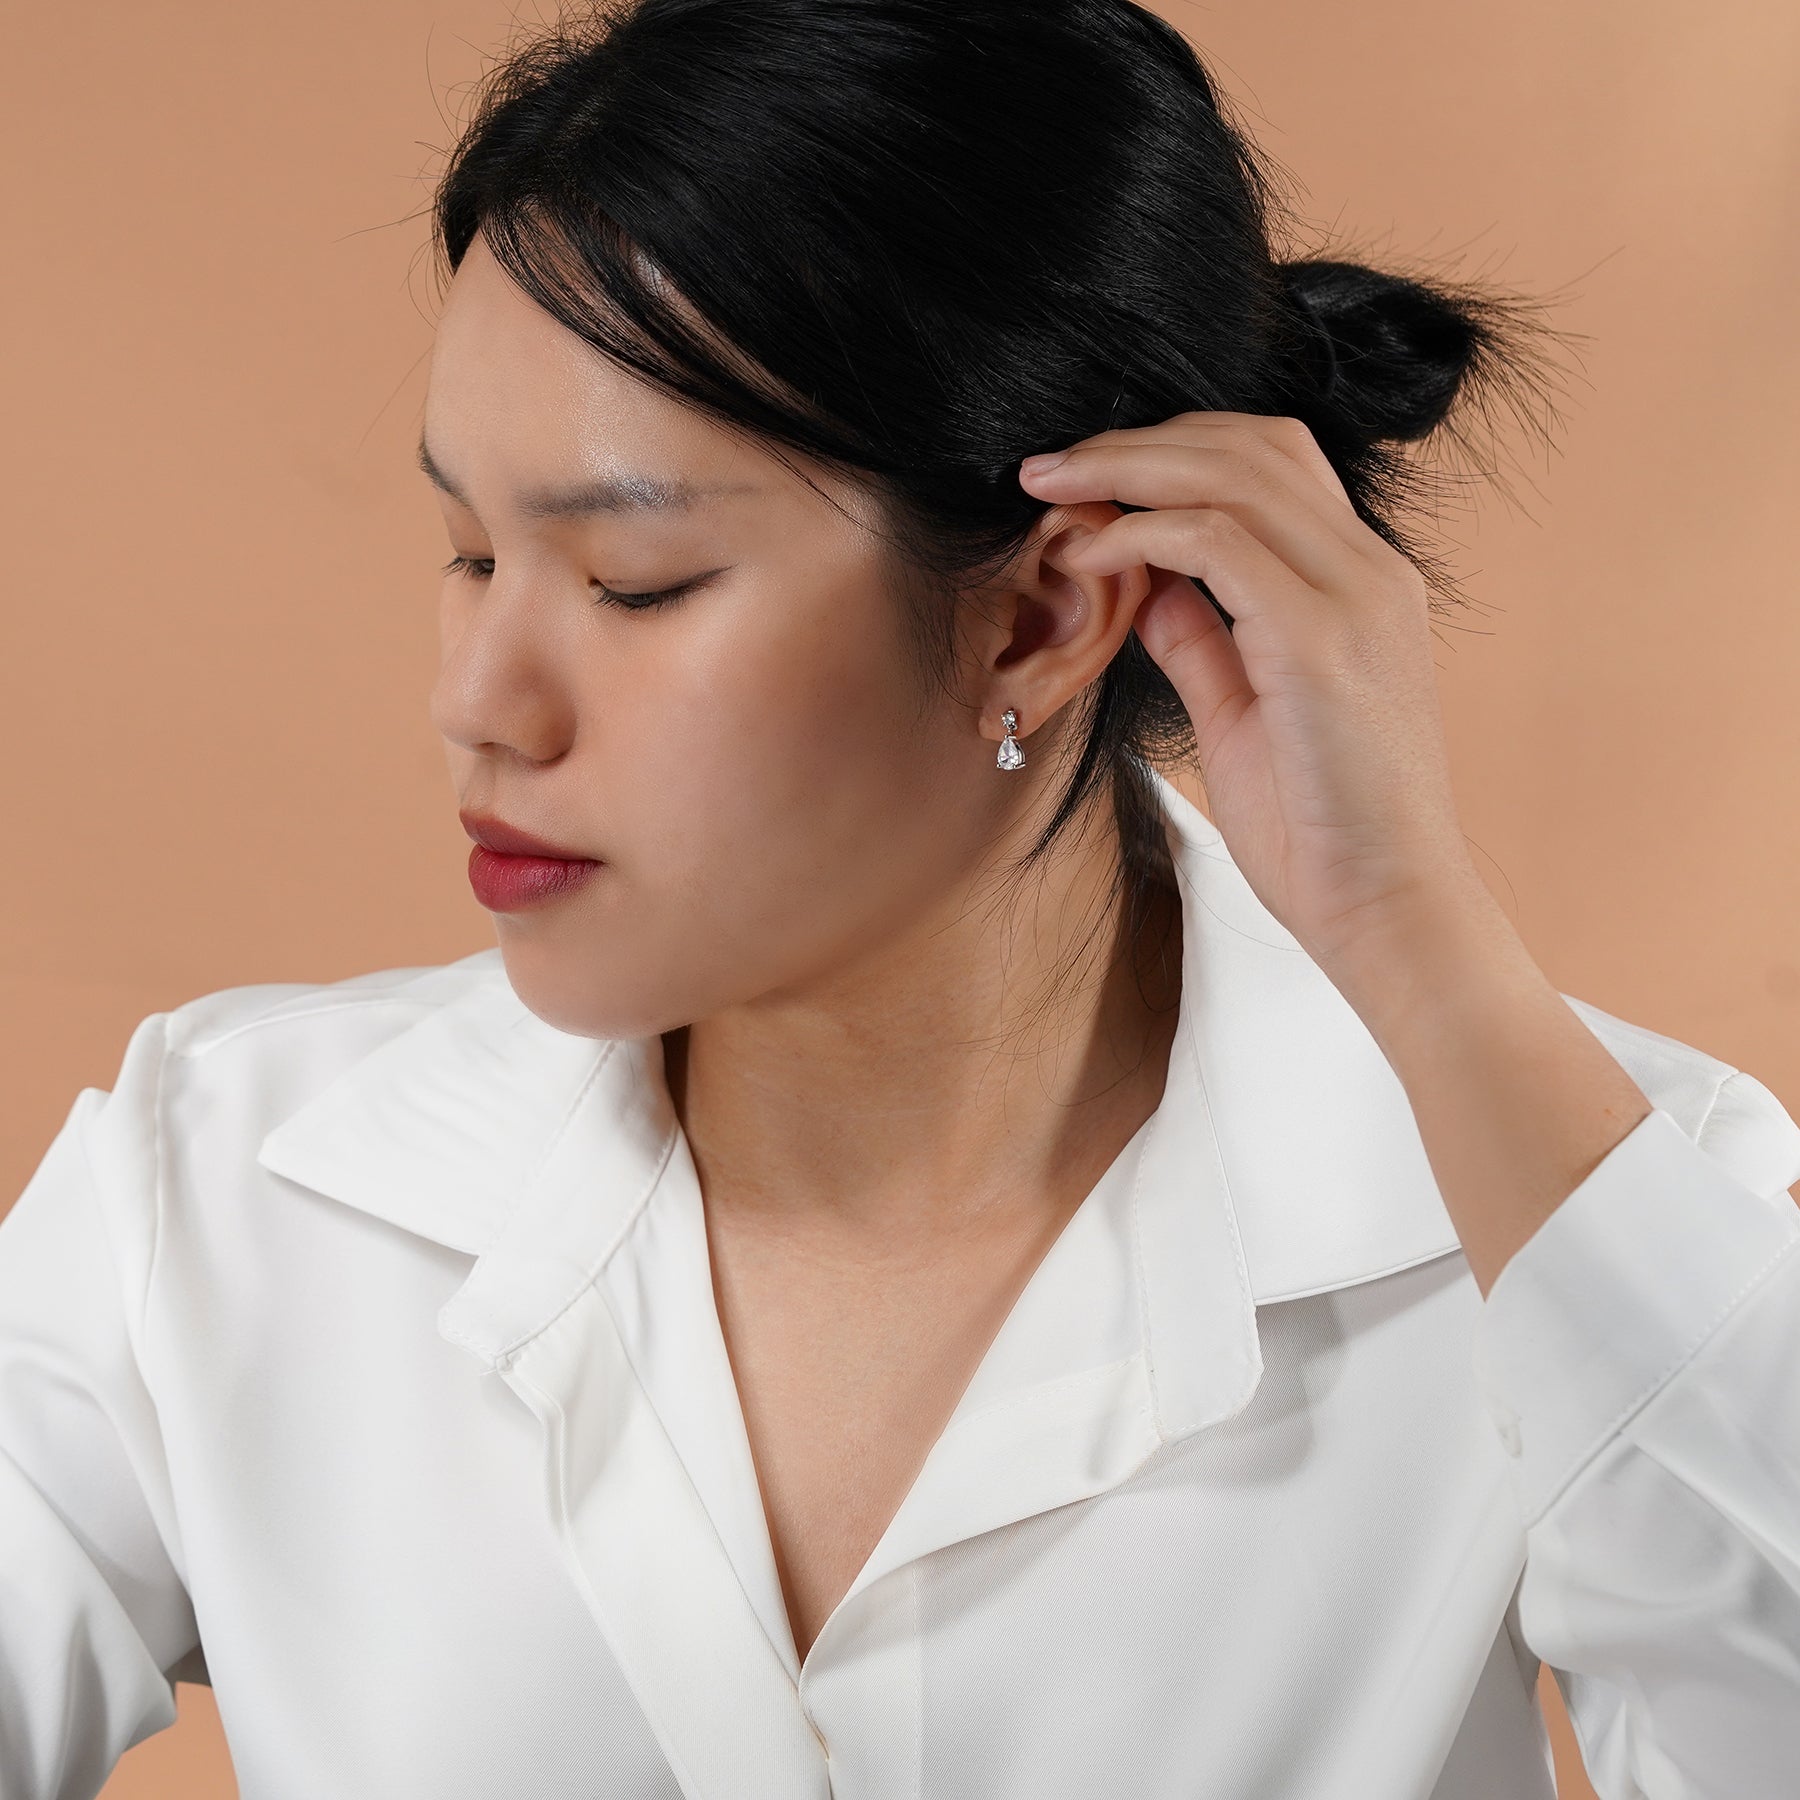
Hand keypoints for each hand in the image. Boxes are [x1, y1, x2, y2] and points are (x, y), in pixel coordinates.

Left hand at [1019, 411, 1499, 999]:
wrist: (1389, 911)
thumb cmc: (1320, 830)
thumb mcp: (1242, 716)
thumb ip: (1203, 640)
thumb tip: (1147, 582)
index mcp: (1362, 585)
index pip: (1273, 464)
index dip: (1174, 451)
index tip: (1089, 480)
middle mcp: (1370, 573)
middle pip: (1252, 444)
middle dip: (1137, 441)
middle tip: (1048, 467)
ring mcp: (1355, 599)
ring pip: (1233, 473)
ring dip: (1126, 468)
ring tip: (1051, 489)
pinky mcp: (1320, 642)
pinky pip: (1218, 542)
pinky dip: (1142, 533)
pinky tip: (1088, 554)